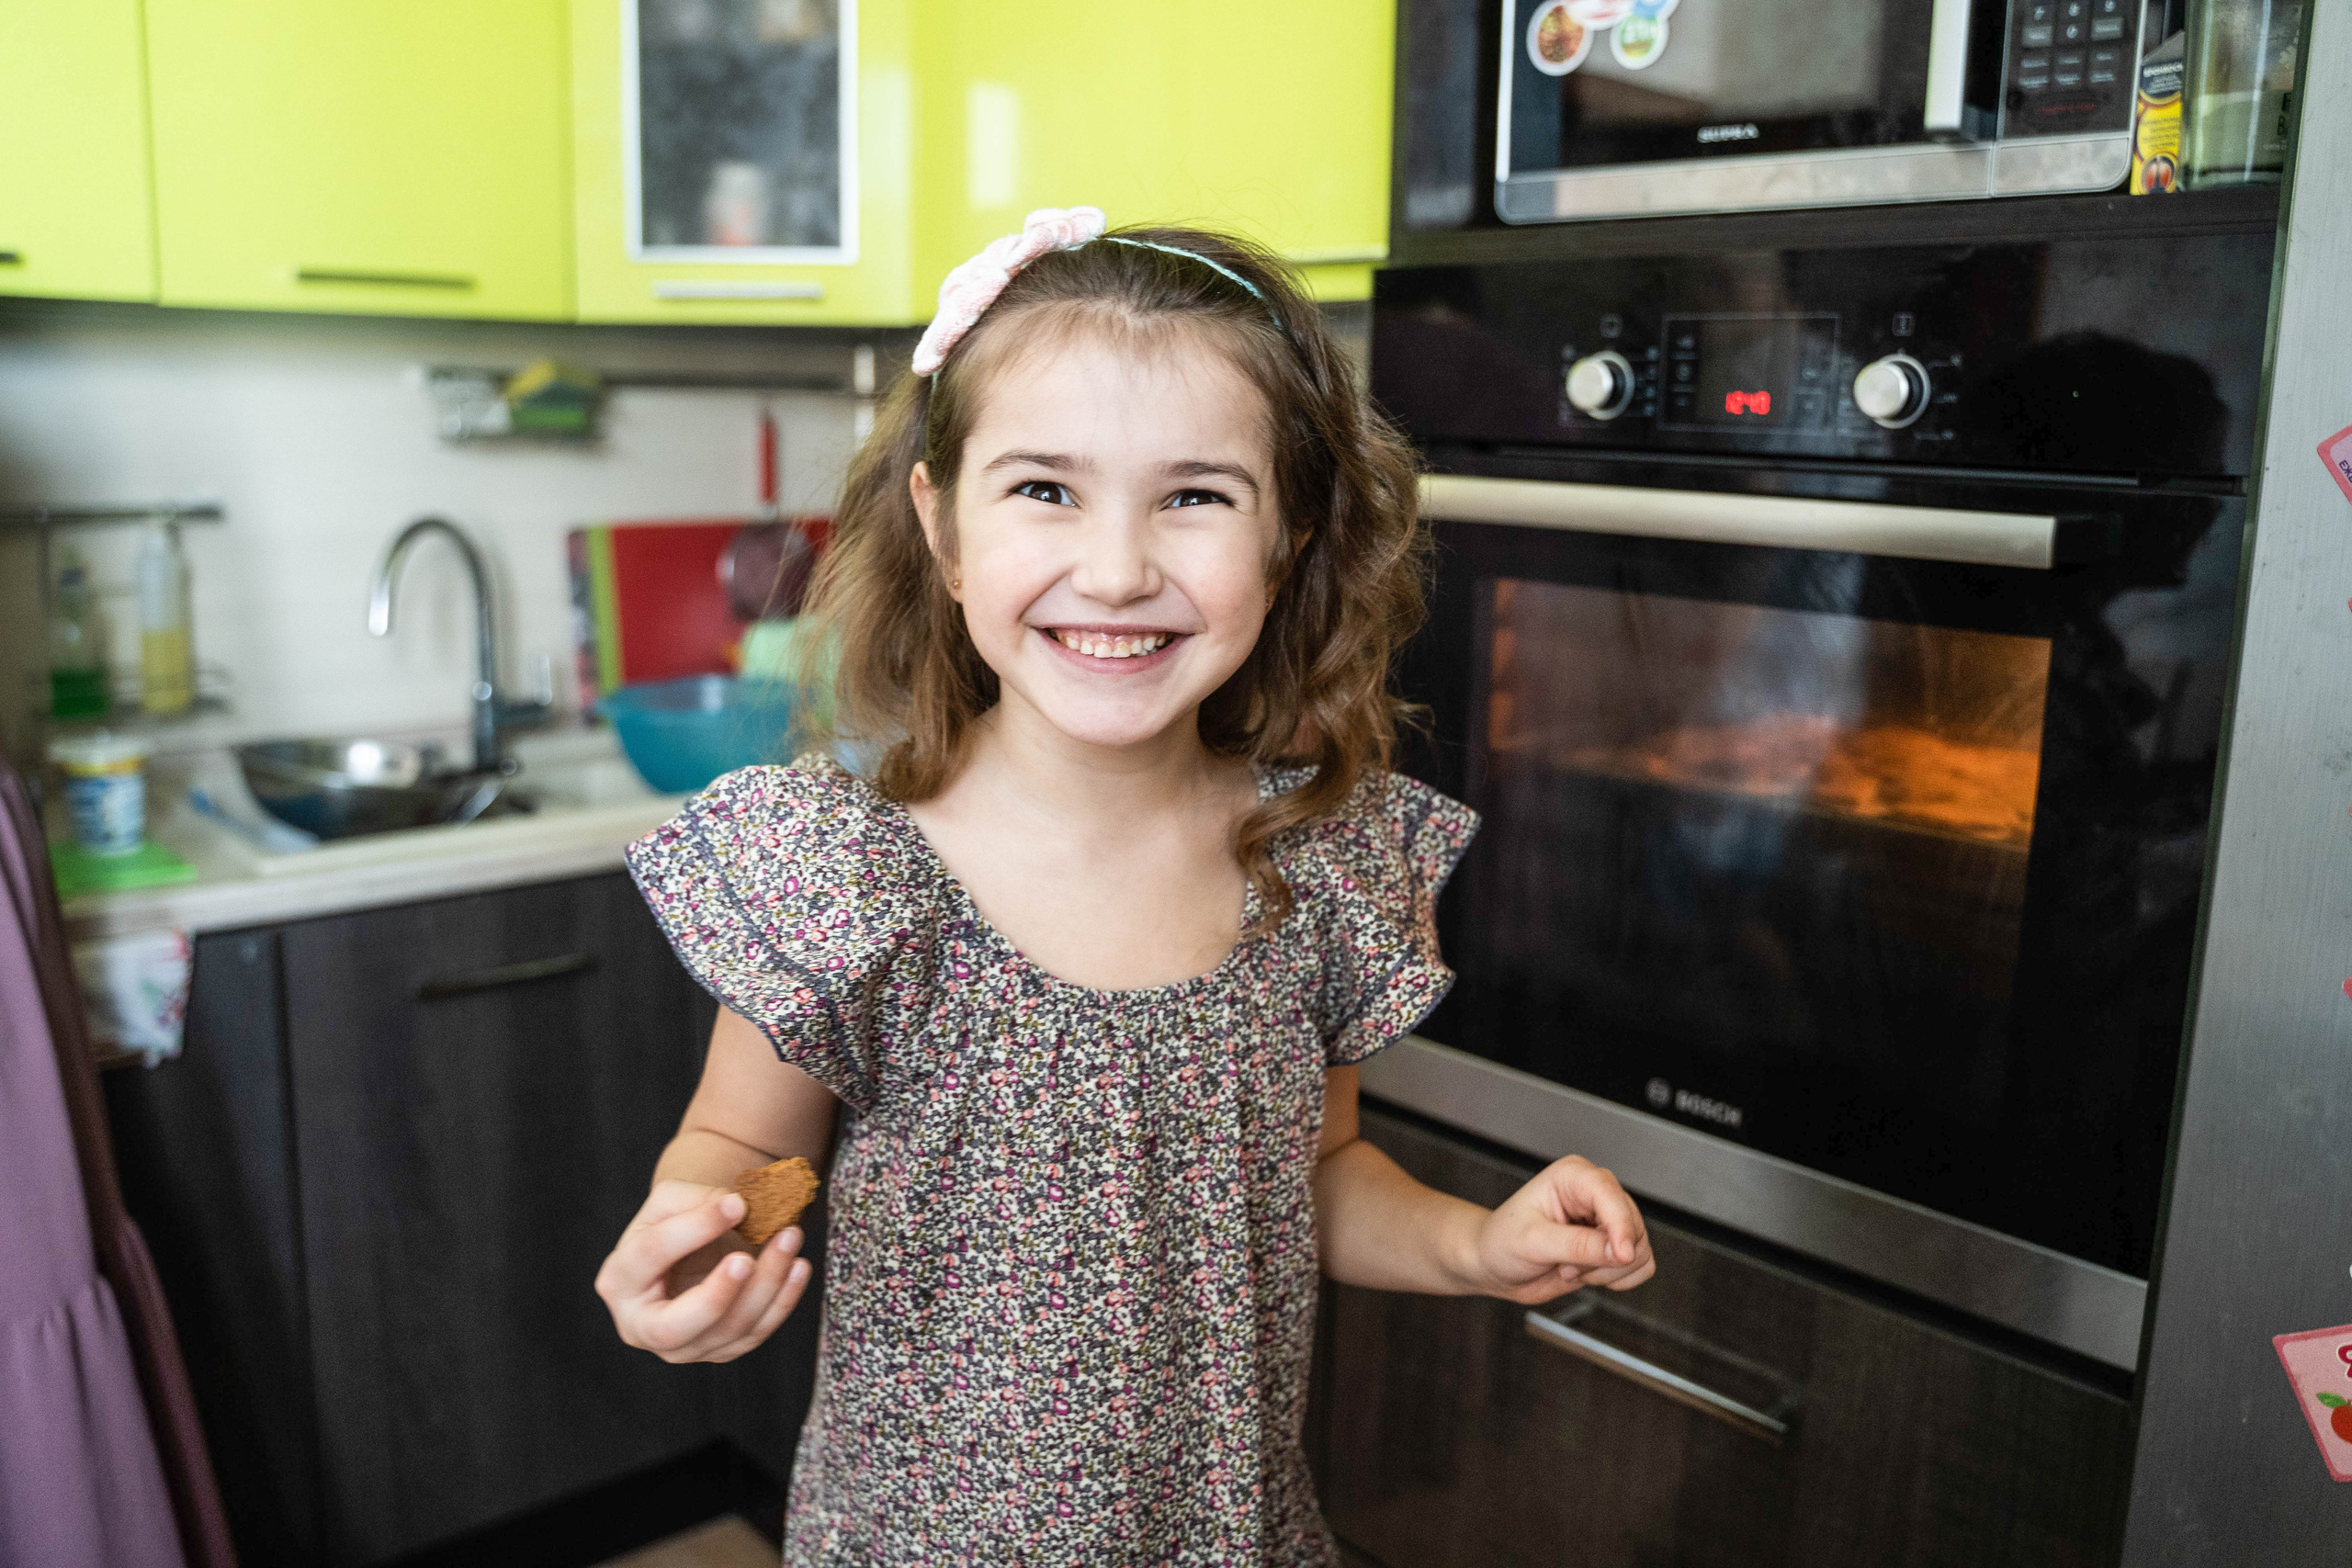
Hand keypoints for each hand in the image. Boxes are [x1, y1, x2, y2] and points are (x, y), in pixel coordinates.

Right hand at [595, 1179, 813, 1362]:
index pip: (651, 1256)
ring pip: (727, 1331)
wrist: (693, 1248)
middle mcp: (641, 1326)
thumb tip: (736, 1209)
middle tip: (745, 1259)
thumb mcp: (673, 1200)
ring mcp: (682, 1347)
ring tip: (789, 1238)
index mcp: (618, 1280)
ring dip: (765, 1286)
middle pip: (674, 1327)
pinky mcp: (719, 1351)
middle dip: (715, 1295)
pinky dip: (782, 1301)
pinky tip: (798, 1267)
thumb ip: (697, 1200)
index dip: (695, 1228)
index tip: (737, 1203)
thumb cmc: (677, 1220)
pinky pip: (754, 1334)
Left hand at [1468, 1156, 1654, 1303]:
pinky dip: (1618, 1279)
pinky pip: (1641, 1266)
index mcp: (1573, 1177)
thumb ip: (1577, 1245)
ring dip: (1607, 1271)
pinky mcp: (1612, 1247)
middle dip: (1603, 1257)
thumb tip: (1619, 1251)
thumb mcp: (1533, 1242)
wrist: (1494, 1265)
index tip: (1621, 1255)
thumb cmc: (1501, 1242)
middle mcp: (1595, 1194)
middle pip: (1633, 1226)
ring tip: (1570, 1268)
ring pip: (1639, 1249)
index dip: (1621, 1226)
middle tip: (1567, 1266)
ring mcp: (1606, 1221)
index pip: (1610, 1195)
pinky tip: (1587, 1275)